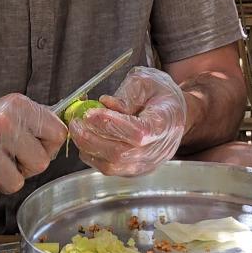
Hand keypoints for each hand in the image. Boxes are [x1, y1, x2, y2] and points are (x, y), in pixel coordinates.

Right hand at [0, 94, 65, 206]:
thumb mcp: (8, 112)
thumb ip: (37, 121)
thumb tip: (73, 126)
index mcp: (16, 106)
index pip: (57, 134)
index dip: (47, 147)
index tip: (32, 146)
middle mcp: (1, 123)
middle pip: (41, 164)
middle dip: (25, 168)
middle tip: (5, 159)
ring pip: (16, 184)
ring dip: (3, 182)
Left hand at [68, 66, 187, 176]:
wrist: (176, 116)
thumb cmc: (161, 96)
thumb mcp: (147, 82)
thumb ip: (128, 93)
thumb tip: (104, 104)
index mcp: (164, 124)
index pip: (138, 132)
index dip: (111, 124)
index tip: (90, 113)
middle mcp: (156, 150)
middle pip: (121, 154)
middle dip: (91, 138)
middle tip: (75, 121)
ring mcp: (146, 164)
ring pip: (112, 166)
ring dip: (88, 147)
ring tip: (78, 128)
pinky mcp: (134, 170)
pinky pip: (109, 169)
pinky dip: (92, 155)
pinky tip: (87, 138)